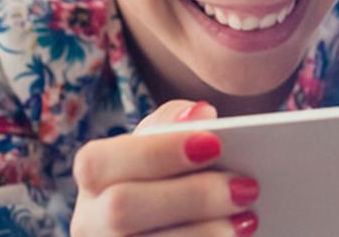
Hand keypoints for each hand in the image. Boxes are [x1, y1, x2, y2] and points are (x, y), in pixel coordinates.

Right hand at [70, 100, 259, 235]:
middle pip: (122, 209)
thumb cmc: (172, 176)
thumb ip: (177, 125)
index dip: (157, 152)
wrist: (174, 225)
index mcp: (93, 179)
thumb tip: (201, 114)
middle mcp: (89, 222)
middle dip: (191, 196)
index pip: (98, 162)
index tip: (214, 144)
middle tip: (246, 188)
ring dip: (205, 232)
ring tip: (248, 219)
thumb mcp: (167, 148)